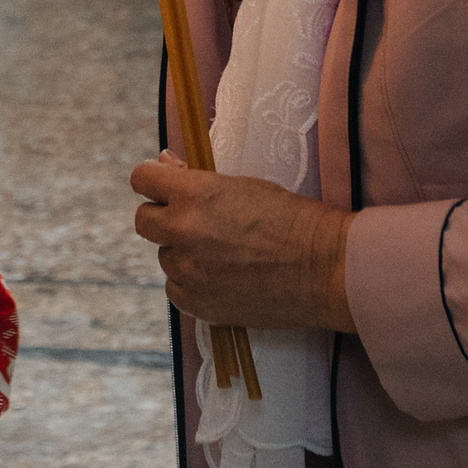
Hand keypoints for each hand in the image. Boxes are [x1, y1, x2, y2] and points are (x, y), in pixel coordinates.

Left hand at [131, 153, 354, 332]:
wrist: (325, 269)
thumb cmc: (292, 219)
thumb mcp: (245, 185)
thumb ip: (197, 180)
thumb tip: (163, 163)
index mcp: (195, 193)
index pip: (142, 179)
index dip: (153, 181)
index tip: (164, 187)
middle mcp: (184, 230)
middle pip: (143, 221)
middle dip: (163, 217)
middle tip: (193, 222)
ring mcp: (189, 270)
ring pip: (165, 257)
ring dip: (183, 253)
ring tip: (223, 255)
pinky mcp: (198, 304)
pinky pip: (176, 288)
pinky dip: (192, 283)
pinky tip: (222, 278)